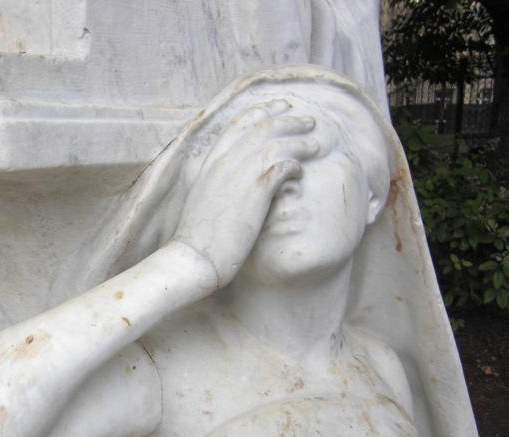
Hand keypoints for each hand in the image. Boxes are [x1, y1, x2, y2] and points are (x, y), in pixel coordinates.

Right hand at [173, 99, 318, 286]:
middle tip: (309, 121)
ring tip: (315, 146)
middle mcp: (224, 164)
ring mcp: (238, 177)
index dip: (263, 111)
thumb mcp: (203, 199)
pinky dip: (294, 166)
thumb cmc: (198, 236)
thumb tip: (233, 180)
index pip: (239, 124)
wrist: (193, 257)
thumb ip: (218, 183)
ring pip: (275, 144)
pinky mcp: (253, 195)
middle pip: (262, 128)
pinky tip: (301, 172)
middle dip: (289, 121)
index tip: (281, 108)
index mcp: (211, 163)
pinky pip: (281, 168)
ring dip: (298, 142)